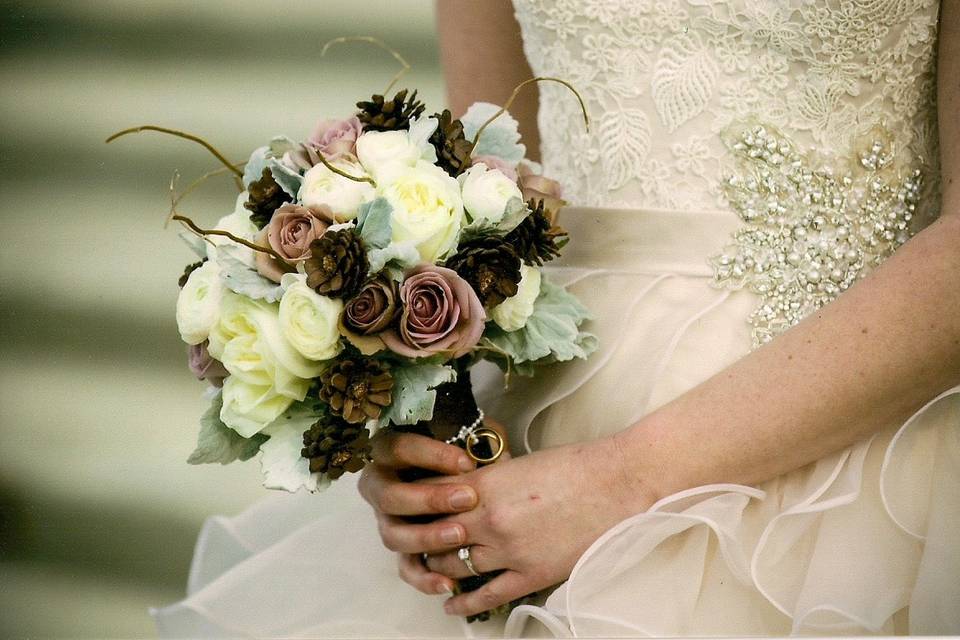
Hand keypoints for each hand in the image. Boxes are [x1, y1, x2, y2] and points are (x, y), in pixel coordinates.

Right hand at [357, 430, 480, 594]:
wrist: (454, 476)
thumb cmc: (459, 452)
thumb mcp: (465, 438)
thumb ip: (475, 443)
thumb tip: (498, 457)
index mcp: (387, 451)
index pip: (400, 449)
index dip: (432, 456)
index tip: (467, 462)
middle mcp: (379, 487)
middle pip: (391, 496)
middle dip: (429, 499)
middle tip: (467, 499)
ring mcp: (386, 520)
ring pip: (394, 536)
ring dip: (427, 537)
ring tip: (460, 535)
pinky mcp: (401, 548)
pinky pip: (405, 568)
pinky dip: (425, 578)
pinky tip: (449, 582)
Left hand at [424, 435, 656, 617]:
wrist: (618, 483)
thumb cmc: (575, 466)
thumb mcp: (519, 465)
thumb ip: (487, 482)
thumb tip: (467, 493)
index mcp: (482, 485)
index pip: (428, 498)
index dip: (416, 505)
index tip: (409, 511)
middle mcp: (487, 518)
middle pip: (433, 536)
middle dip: (421, 539)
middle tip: (414, 544)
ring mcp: (508, 549)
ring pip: (453, 566)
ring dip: (439, 570)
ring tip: (431, 573)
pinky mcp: (530, 574)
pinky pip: (486, 596)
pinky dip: (464, 604)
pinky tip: (451, 605)